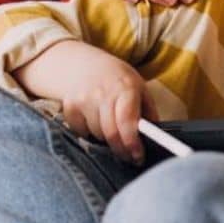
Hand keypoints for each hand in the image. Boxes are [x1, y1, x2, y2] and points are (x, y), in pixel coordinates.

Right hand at [20, 42, 157, 162]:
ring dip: (106, 139)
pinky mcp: (69, 105)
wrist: (85, 65)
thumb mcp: (140, 89)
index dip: (132, 143)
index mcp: (126, 88)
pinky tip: (94, 120)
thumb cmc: (118, 81)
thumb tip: (154, 138)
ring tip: (112, 128)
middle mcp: (103, 93)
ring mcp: (83, 98)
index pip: (127, 122)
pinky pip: (81, 132)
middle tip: (129, 156)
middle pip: (111, 133)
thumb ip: (148, 112)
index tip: (138, 157)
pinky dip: (89, 132)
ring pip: (97, 135)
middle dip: (122, 150)